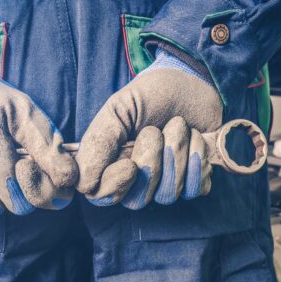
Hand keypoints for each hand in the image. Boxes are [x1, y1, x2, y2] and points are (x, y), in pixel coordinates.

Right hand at [75, 52, 221, 208]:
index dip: (115, 187)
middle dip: (151, 164)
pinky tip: (195, 138)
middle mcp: (136, 180)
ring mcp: (166, 183)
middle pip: (137, 200)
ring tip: (179, 125)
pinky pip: (195, 190)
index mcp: (111, 164)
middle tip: (155, 131)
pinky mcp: (194, 181)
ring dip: (176, 154)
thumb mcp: (118, 109)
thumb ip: (98, 142)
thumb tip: (83, 183)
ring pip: (167, 195)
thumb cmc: (150, 95)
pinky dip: (197, 160)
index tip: (130, 164)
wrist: (191, 81)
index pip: (102, 196)